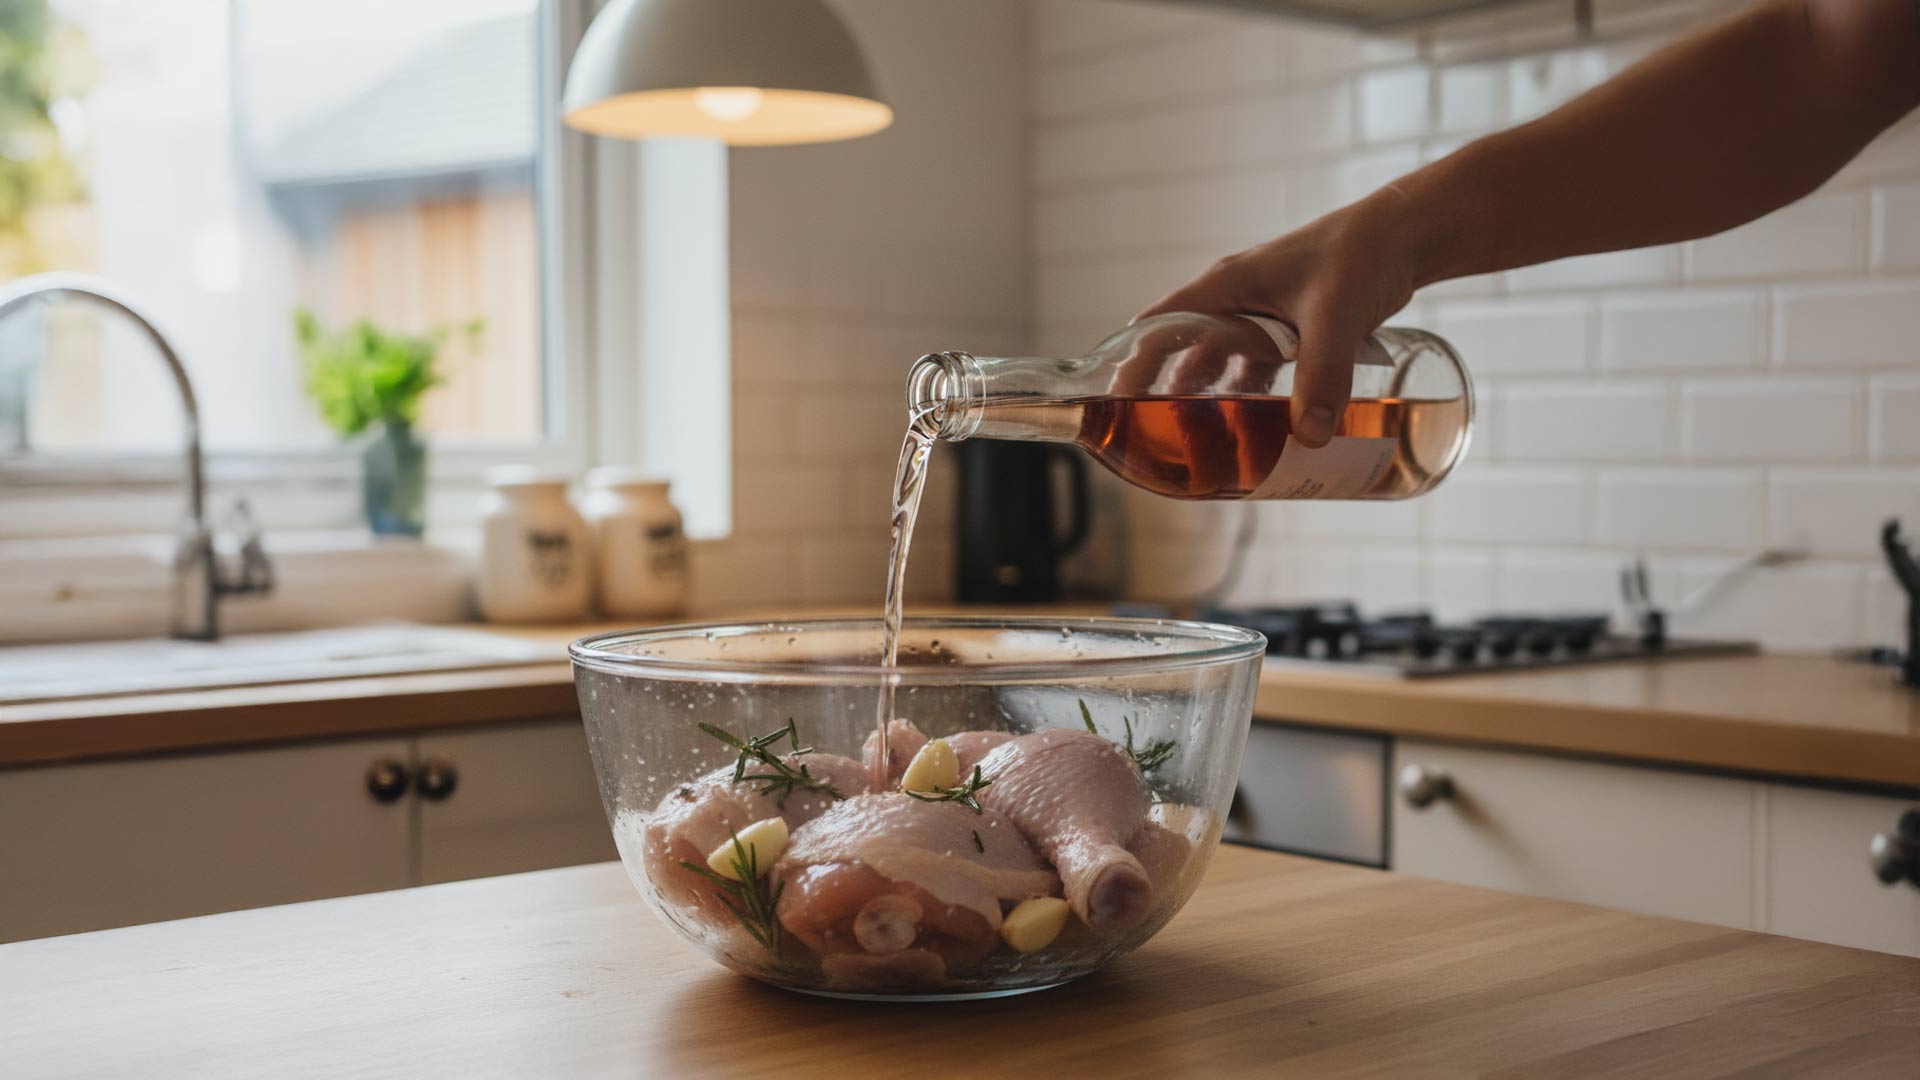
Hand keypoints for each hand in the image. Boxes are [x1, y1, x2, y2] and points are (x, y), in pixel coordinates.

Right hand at [1136, 195, 1416, 446]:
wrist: (1404, 235)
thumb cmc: (1360, 255)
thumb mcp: (1336, 315)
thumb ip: (1324, 374)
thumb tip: (1313, 437)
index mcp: (1226, 287)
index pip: (1160, 326)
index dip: (1132, 363)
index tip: (1114, 404)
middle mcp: (1235, 300)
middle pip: (1184, 352)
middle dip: (1167, 394)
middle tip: (1157, 438)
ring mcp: (1263, 313)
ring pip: (1220, 363)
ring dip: (1209, 399)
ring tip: (1199, 441)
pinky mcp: (1291, 327)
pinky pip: (1257, 365)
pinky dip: (1250, 394)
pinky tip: (1255, 425)